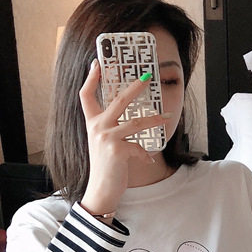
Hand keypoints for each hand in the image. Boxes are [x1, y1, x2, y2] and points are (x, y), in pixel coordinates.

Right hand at [78, 60, 170, 215]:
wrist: (101, 189)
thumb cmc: (106, 166)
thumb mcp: (103, 143)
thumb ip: (110, 128)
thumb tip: (131, 118)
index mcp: (92, 122)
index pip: (86, 95)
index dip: (91, 78)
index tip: (97, 62)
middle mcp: (97, 127)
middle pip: (118, 100)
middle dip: (134, 87)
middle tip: (146, 77)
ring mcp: (106, 137)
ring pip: (136, 122)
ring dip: (154, 119)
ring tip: (166, 116)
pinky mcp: (116, 150)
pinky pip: (139, 147)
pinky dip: (146, 155)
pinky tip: (148, 161)